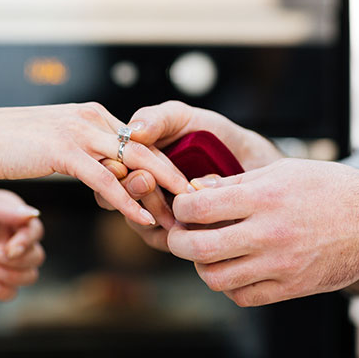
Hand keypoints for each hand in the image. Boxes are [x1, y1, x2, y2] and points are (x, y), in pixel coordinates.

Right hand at [0, 103, 189, 225]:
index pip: (139, 140)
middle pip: (147, 149)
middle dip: (175, 176)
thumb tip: (95, 167)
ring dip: (160, 191)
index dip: (164, 163)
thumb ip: (79, 148)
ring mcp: (79, 132)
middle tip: (198, 201)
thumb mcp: (52, 139)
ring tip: (180, 215)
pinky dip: (127, 200)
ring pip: (134, 162)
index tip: (182, 186)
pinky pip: (105, 180)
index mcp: (91, 114)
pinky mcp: (64, 151)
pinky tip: (143, 218)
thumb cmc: (7, 142)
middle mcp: (91, 118)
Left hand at [0, 184, 44, 300]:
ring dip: (14, 276)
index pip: (34, 230)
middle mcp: (6, 233)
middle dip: (19, 260)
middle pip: (35, 255)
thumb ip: (1, 211)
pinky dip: (5, 290)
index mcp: (8, 211)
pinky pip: (8, 290)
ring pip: (27, 274)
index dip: (28, 242)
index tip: (9, 248)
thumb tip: (33, 214)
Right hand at [95, 101, 282, 249]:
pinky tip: (187, 218)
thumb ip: (157, 119)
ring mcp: (155, 214)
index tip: (120, 166)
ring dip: (151, 210)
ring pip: (137, 222)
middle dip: (128, 190)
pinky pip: (163, 239)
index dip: (109, 171)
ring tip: (175, 197)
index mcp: (131, 162)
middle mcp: (138, 190)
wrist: (251, 158)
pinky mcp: (177, 234)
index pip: (106, 171)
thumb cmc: (211, 134)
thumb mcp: (181, 118)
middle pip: (112, 199)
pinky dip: (172, 230)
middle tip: (146, 181)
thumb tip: (135, 131)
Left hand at [167, 158, 358, 305]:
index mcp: (264, 197)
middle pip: (198, 248)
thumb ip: (235, 182)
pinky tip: (233, 269)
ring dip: (202, 266)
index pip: (198, 207)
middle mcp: (269, 233)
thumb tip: (195, 189)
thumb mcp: (282, 170)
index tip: (183, 206)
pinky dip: (229, 286)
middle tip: (179, 234)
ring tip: (207, 252)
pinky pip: (243, 297)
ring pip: (216, 278)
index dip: (180, 207)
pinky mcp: (291, 288)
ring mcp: (280, 265)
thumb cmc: (328, 188)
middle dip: (178, 241)